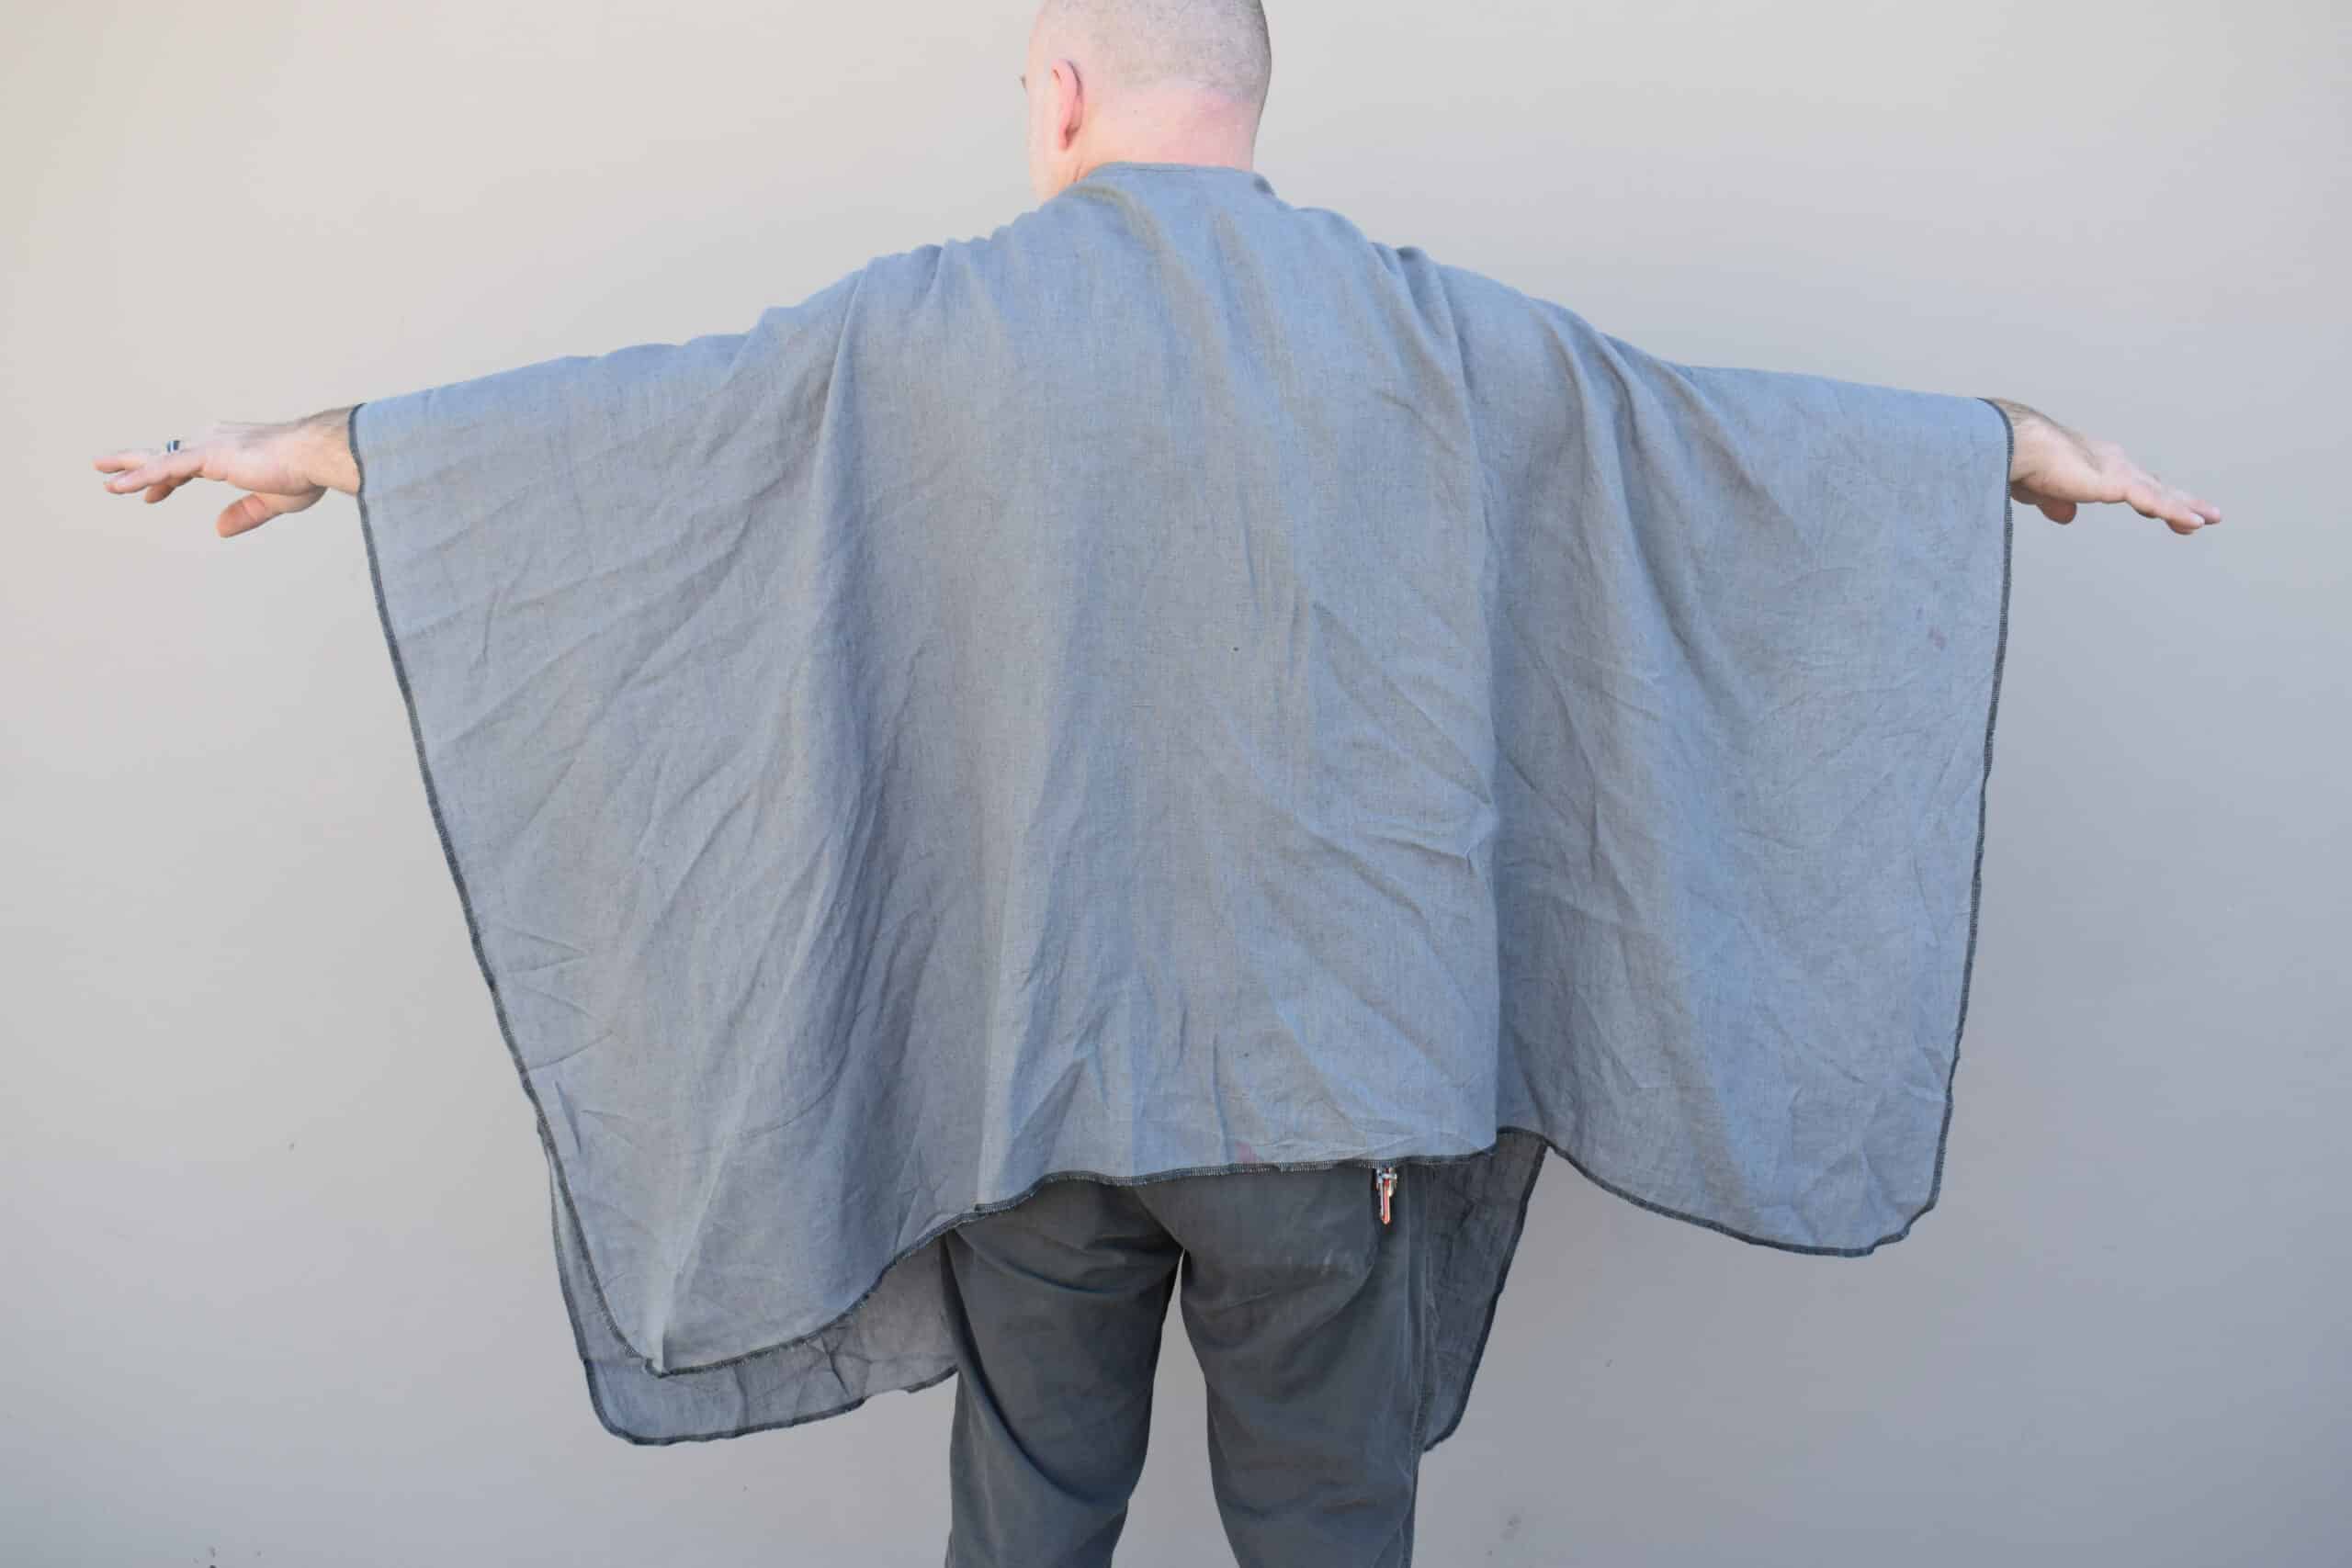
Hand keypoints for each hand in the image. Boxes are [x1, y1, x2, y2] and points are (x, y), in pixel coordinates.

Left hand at [92, 406, 357, 538]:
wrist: (316, 456)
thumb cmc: (304, 473)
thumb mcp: (272, 501)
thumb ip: (245, 513)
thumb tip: (219, 529)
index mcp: (231, 450)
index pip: (190, 464)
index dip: (169, 479)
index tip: (154, 496)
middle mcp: (216, 441)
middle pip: (167, 452)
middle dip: (137, 460)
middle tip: (106, 466)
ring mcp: (210, 446)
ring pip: (160, 457)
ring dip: (128, 466)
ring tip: (100, 471)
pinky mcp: (208, 455)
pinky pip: (165, 467)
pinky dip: (140, 476)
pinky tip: (118, 485)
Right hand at [1987, 397, 2221, 535]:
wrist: (2017, 445)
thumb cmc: (2020, 459)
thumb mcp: (2039, 489)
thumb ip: (2055, 502)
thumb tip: (2066, 517)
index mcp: (2092, 463)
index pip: (2127, 482)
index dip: (2146, 495)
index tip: (2159, 509)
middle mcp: (2111, 462)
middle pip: (2153, 485)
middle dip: (2177, 500)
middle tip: (2200, 515)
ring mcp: (2117, 472)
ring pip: (2161, 493)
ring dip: (2186, 507)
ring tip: (2210, 519)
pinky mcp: (2118, 483)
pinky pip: (2155, 501)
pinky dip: (2176, 512)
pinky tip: (2196, 523)